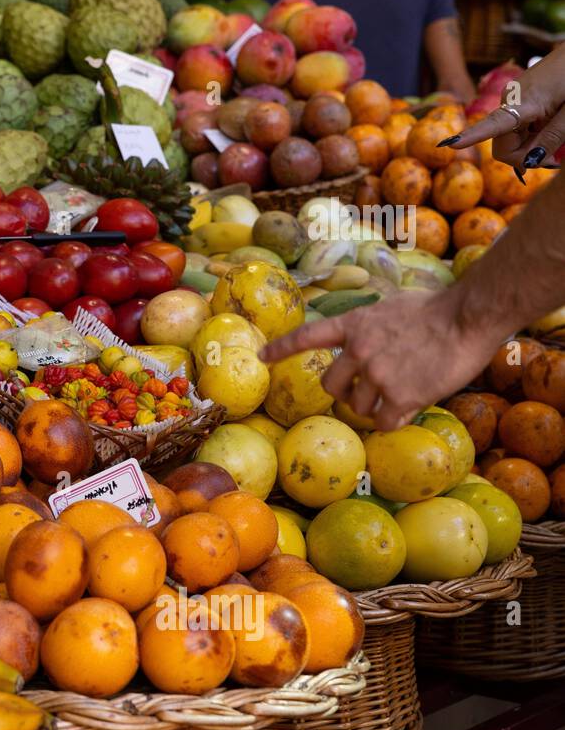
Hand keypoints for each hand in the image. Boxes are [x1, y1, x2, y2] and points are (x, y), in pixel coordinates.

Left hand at [260, 291, 504, 430]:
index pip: (308, 337)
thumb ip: (369, 327)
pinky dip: (394, 419)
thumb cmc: (437, 309)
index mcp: (354, 325)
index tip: (261, 357)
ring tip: (400, 391)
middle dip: (345, 392)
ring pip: (358, 407)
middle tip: (368, 390)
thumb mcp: (390, 307)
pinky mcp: (400, 395)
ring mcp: (377, 374)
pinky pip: (384, 422)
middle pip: (330, 386)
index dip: (282, 349)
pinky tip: (410, 406)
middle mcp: (358, 350)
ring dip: (374, 406)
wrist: (467, 317)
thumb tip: (360, 341)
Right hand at [446, 45, 564, 170]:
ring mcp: (511, 98)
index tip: (451, 144)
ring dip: (528, 146)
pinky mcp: (516, 98)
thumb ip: (552, 137)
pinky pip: (515, 126)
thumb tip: (531, 161)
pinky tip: (548, 129)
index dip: (471, 137)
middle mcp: (509, 100)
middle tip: (553, 160)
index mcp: (523, 101)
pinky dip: (529, 135)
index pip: (493, 125)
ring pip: (509, 137)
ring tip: (556, 141)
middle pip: (502, 143)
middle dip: (523, 156)